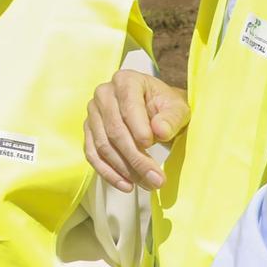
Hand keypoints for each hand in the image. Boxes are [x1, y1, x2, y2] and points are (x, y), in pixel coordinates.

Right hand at [84, 68, 188, 191]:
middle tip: (155, 179)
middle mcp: (104, 94)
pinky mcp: (89, 131)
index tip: (152, 145)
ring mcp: (93, 113)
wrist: (155, 110)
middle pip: (114, 130)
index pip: (128, 106)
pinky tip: (126, 185)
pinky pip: (92, 155)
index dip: (138, 127)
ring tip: (146, 184)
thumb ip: (171, 118)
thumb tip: (159, 131)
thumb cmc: (166, 107)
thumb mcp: (177, 109)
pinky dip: (108, 173)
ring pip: (103, 146)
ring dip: (124, 169)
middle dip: (135, 158)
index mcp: (126, 80)